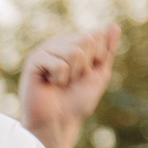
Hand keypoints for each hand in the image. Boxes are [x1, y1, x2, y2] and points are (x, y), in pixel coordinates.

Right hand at [20, 25, 120, 145]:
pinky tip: (49, 83)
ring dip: (73, 73)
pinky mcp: (34, 61)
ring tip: (60, 82)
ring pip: (74, 50)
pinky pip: (59, 63)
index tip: (86, 73)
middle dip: (85, 65)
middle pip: (86, 39)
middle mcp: (58, 43)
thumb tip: (113, 25)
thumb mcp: (99, 74)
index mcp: (73, 43)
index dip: (98, 57)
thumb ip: (107, 50)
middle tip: (72, 79)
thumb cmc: (76, 101)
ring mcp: (45, 50)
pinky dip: (59, 78)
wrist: (58, 122)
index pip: (96, 34)